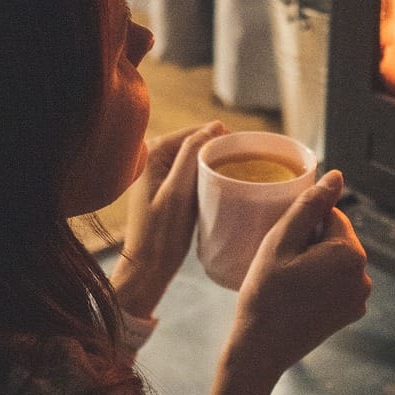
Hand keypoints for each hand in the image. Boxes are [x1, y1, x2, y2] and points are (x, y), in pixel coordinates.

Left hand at [111, 122, 225, 318]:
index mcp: (152, 152)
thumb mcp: (179, 191)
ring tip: (235, 175)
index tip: (247, 151)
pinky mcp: (163, 188)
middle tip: (244, 165)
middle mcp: (150, 157)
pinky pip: (189, 173)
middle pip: (194, 144)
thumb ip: (192, 154)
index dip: (220, 139)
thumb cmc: (162, 233)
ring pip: (193, 159)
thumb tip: (214, 126)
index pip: (193, 133)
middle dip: (217, 152)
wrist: (148, 267)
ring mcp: (156, 172)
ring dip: (212, 165)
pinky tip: (219, 186)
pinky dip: (204, 177)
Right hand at [225, 170, 371, 378]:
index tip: (283, 247)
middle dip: (312, 243)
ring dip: (315, 262)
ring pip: (336, 260)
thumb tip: (336, 177)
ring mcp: (359, 297)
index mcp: (350, 253)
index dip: (303, 226)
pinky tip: (298, 297)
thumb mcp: (280, 242)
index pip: (330, 215)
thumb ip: (310, 205)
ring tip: (289, 282)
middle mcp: (364, 275)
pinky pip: (337, 283)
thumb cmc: (265, 294)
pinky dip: (321, 283)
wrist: (261, 349)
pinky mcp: (351, 313)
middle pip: (336, 238)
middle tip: (282, 266)